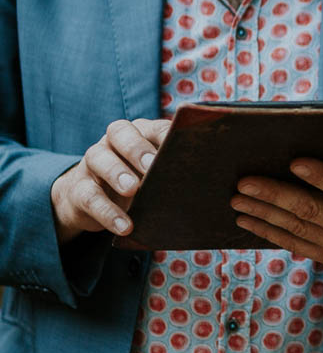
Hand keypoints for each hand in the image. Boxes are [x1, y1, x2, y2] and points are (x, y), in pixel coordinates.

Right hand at [50, 117, 171, 243]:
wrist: (90, 201)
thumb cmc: (136, 183)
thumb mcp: (154, 176)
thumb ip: (174, 172)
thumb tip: (213, 182)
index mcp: (138, 133)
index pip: (153, 126)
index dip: (164, 134)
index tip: (180, 146)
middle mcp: (112, 141)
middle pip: (120, 132)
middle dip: (137, 148)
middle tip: (152, 165)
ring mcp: (92, 162)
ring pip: (99, 158)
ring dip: (117, 173)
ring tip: (133, 190)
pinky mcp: (79, 188)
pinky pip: (90, 196)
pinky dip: (107, 212)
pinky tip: (125, 226)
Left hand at [231, 123, 322, 269]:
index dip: (322, 178)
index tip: (296, 161)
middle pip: (310, 211)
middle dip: (273, 196)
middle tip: (244, 180)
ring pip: (295, 229)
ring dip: (262, 214)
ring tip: (235, 197)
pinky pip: (294, 244)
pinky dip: (268, 233)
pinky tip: (245, 220)